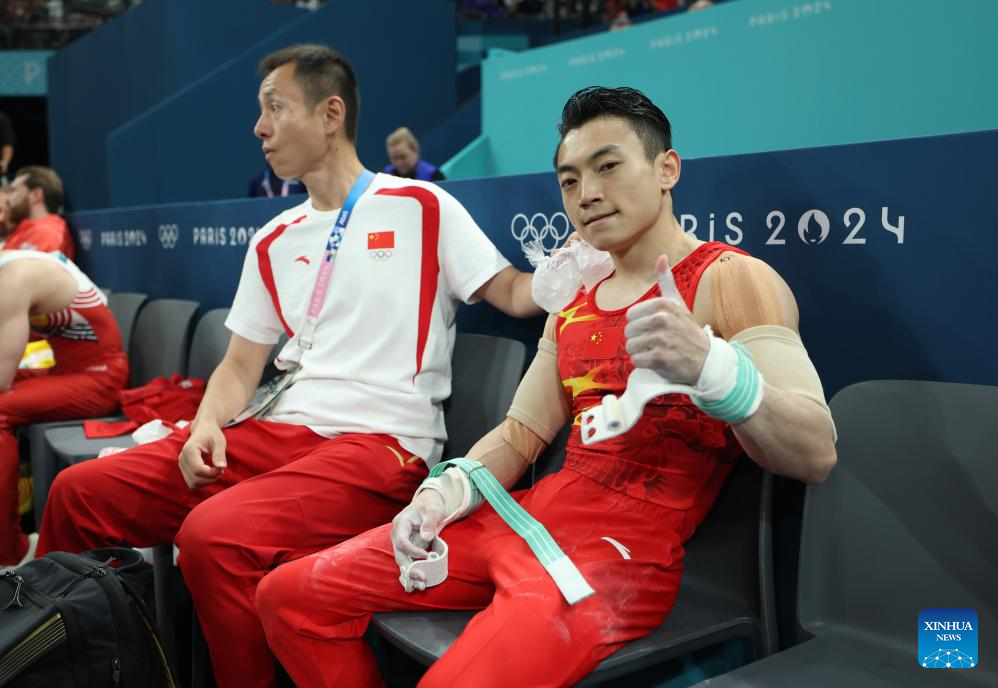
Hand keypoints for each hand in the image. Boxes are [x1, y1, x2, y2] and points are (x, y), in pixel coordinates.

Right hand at [178, 422, 226, 488]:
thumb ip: (219, 454)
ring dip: (207, 482)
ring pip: (192, 484)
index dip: (212, 473)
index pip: (198, 470)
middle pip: (195, 479)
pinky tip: (210, 474)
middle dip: (210, 479)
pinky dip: (202, 482)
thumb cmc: (212, 434)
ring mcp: (181, 465)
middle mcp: (182, 458)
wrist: (203, 429)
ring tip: (215, 472)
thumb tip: (221, 467)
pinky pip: (192, 483)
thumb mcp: (219, 441)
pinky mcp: (184, 469)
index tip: (221, 468)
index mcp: (190, 450)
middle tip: (220, 470)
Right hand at [390, 489, 446, 590]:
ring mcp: (402, 544)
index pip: (401, 541)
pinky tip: (420, 583)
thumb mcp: (432, 510)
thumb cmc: (429, 506)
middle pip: (399, 555)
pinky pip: (409, 563)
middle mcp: (398, 536)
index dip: (412, 550)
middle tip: (421, 578)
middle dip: (409, 568)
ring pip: (403, 562)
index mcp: (400, 524)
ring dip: (411, 574)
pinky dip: (414, 572)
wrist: (428, 506)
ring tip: (421, 586)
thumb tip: (426, 537)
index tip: (425, 555)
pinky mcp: (409, 550)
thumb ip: (429, 522)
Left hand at [624, 255, 710, 384]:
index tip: (654, 328)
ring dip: (640, 352)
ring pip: (630, 346)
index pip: (631, 315)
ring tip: (656, 350)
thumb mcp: (678, 303)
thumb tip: (661, 256)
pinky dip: (643, 363)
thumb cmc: (687, 330)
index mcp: (662, 305)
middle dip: (639, 339)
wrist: (705, 360)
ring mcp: (660, 339)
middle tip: (656, 342)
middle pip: (629, 331)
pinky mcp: (659, 358)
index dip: (640, 323)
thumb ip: (667, 281)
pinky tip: (656, 361)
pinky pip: (636, 360)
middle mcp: (661, 320)